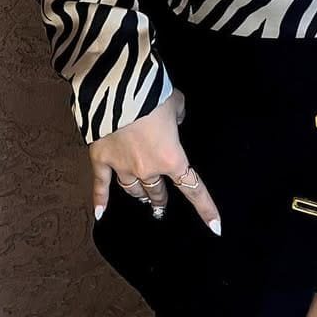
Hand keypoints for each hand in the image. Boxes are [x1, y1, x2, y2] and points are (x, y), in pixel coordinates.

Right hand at [87, 86, 223, 234]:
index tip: (215, 226)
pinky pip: (101, 184)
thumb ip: (178, 116)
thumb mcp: (176, 102)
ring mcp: (123, 166)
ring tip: (141, 198)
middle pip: (156, 191)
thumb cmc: (153, 96)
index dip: (205, 208)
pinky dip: (100, 199)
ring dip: (138, 194)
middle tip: (161, 202)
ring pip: (132, 188)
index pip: (193, 188)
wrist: (119, 90)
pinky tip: (101, 213)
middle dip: (160, 197)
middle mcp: (148, 169)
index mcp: (172, 158)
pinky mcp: (102, 159)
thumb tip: (174, 120)